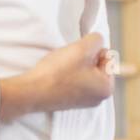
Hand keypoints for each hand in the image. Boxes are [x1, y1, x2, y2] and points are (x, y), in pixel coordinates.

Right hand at [0, 33, 114, 121]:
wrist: (31, 91)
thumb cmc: (58, 72)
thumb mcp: (83, 48)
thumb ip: (96, 39)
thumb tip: (97, 41)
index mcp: (107, 88)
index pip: (108, 56)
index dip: (93, 50)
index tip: (78, 56)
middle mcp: (98, 98)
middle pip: (96, 64)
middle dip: (83, 58)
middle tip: (68, 61)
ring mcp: (83, 100)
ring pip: (83, 70)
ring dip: (73, 64)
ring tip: (61, 67)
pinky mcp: (69, 100)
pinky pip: (72, 79)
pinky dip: (65, 73)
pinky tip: (56, 74)